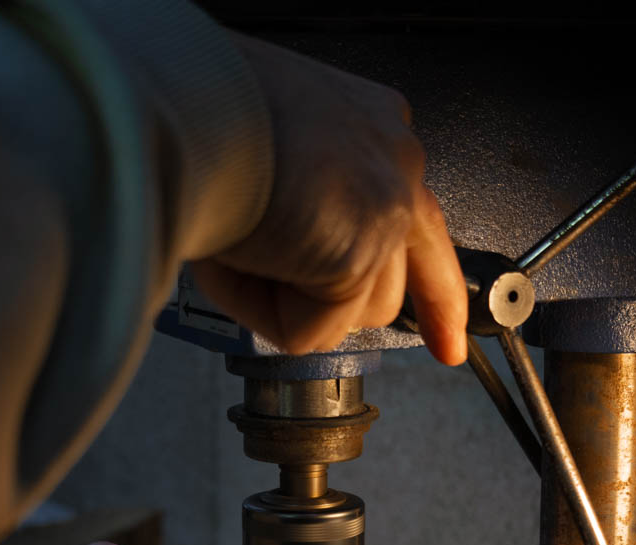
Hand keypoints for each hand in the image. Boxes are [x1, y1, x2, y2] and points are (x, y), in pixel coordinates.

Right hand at [193, 34, 467, 362]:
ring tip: (252, 250)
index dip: (434, 282)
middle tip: (444, 347)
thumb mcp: (265, 165)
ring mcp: (387, 203)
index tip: (449, 333)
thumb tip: (291, 280)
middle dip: (429, 313)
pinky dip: (265, 313)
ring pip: (361, 310)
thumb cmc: (200, 120)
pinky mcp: (361, 250)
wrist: (186, 106)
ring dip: (297, 302)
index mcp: (371, 131)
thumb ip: (302, 219)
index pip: (420, 219)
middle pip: (409, 273)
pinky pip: (311, 329)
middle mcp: (393, 158)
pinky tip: (243, 259)